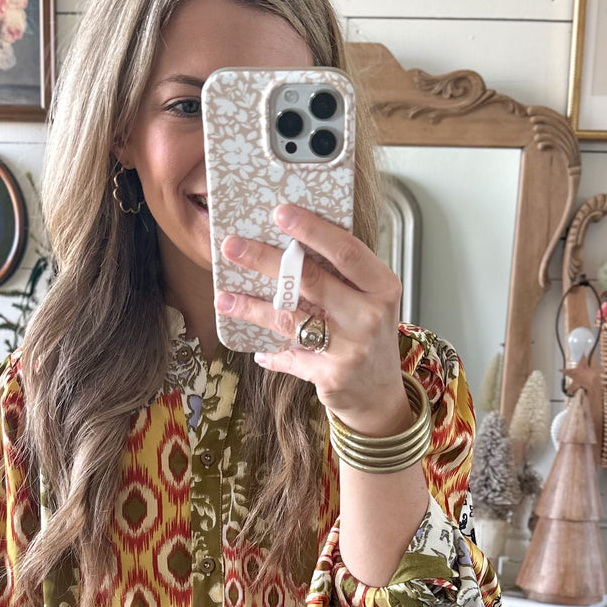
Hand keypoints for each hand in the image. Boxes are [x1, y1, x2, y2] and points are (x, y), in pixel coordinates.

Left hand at [218, 202, 412, 436]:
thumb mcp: (370, 301)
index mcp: (382, 287)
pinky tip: (254, 348)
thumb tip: (289, 243)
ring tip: (224, 299)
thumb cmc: (370, 335)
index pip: (346, 251)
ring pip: (290, 319)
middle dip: (265, 260)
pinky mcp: (330, 375)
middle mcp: (369, 316)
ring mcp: (350, 348)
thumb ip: (342, 276)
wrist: (381, 394)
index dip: (312, 230)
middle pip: (310, 280)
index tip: (280, 212)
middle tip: (232, 246)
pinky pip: (289, 357)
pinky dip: (269, 353)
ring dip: (252, 307)